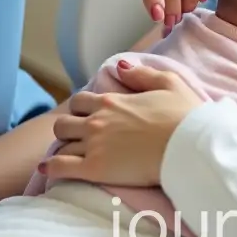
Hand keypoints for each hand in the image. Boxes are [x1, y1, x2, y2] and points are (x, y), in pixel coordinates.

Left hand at [36, 61, 203, 185]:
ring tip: (68, 155)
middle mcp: (98, 120)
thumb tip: (120, 67)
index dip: (80, 109)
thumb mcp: (167, 83)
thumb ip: (141, 74)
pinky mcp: (94, 168)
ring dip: (62, 147)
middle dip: (68, 128)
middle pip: (64, 122)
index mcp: (113, 101)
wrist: (189, 147)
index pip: (80, 101)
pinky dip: (50, 168)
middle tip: (78, 138)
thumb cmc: (184, 115)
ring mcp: (94, 144)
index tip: (86, 118)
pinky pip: (60, 167)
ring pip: (60, 142)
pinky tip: (46, 170)